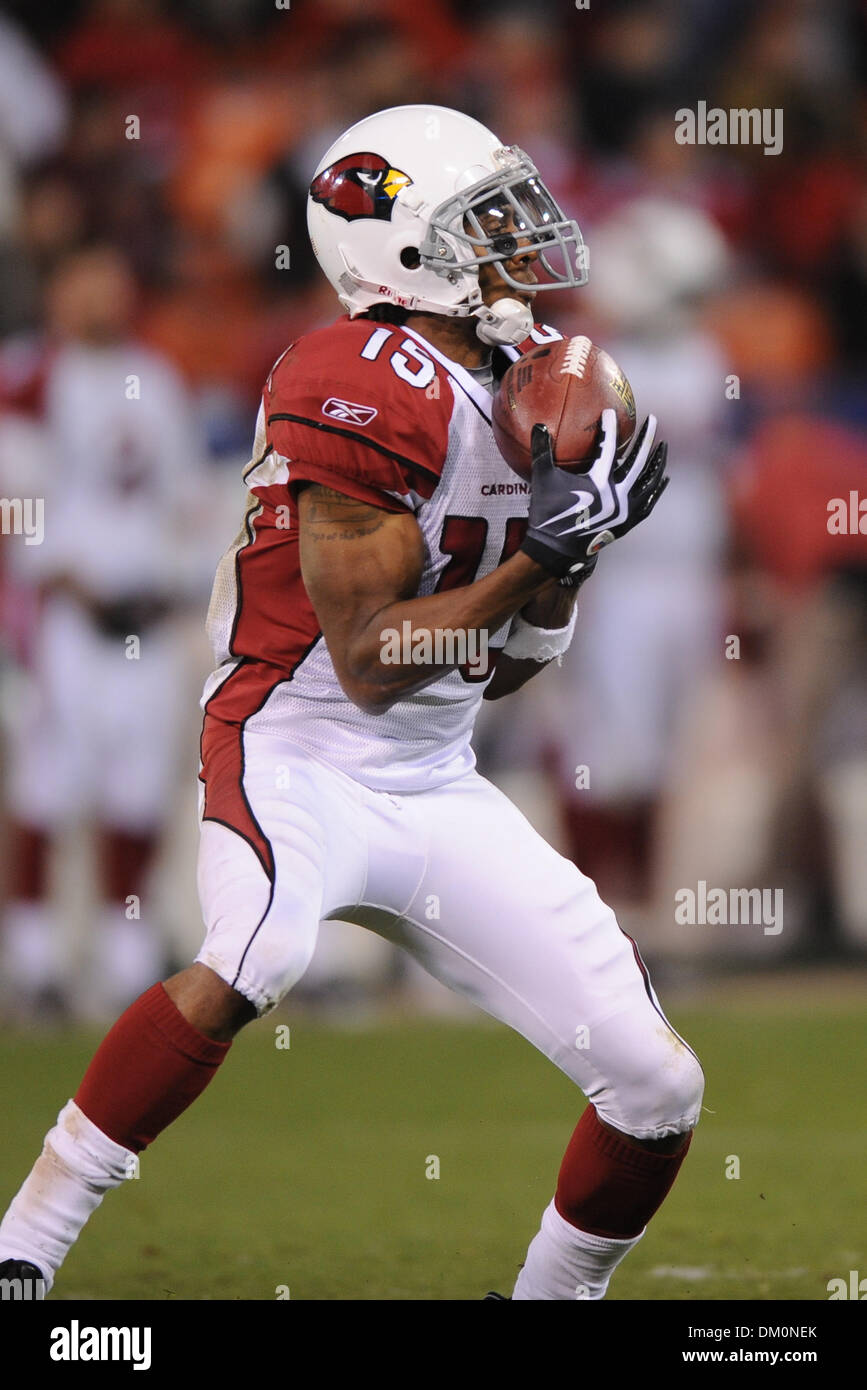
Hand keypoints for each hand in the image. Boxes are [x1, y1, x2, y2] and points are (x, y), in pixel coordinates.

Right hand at [519, 409, 668, 581]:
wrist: (556, 552)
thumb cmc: (547, 513)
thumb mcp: (542, 480)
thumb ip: (541, 451)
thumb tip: (538, 424)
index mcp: (598, 483)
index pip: (609, 448)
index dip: (609, 428)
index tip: (611, 412)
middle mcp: (617, 496)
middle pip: (638, 462)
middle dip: (647, 438)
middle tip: (653, 419)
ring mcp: (625, 511)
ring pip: (649, 482)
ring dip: (657, 462)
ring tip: (663, 446)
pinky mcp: (628, 522)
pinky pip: (648, 502)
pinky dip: (656, 489)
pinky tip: (663, 478)